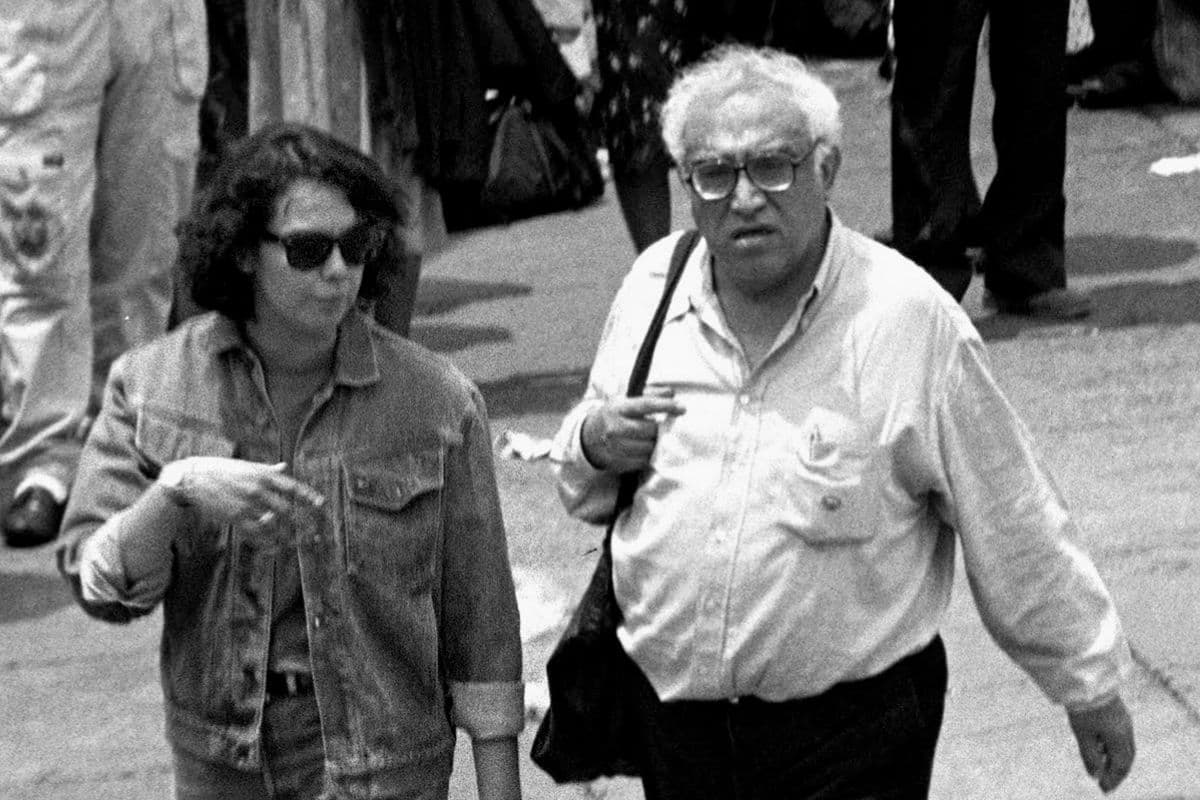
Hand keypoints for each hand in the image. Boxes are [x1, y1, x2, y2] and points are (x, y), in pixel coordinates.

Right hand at [158, 457, 323, 540]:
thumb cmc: (222, 470)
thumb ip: (268, 470)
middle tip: (316, 531)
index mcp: (263, 475)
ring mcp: (246, 506)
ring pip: (274, 525)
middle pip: (287, 510)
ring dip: (289, 536)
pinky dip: (268, 542)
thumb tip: (285, 467)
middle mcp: (257, 490)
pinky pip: (256, 534)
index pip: (292, 487)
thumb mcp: (247, 466)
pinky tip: (278, 547)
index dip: (308, 497)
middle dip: (304, 523)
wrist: (194, 478)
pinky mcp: (234, 518)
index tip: (321, 505)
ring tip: (301, 543)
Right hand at [580, 387, 684, 472]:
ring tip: (646, 439)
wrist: (589, 437)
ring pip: (649, 448)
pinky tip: (640, 449)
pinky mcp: (617, 462)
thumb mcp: (626, 400)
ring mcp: (615, 447)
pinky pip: (642, 461)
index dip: (666, 406)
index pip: (646, 404)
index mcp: (618, 407)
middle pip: (650, 430)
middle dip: (658, 429)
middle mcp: (615, 427)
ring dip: (653, 444)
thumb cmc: (615, 415)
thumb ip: (649, 394)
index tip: (682, 408)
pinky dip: (646, 456)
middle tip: (655, 427)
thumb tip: (670, 393)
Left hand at [1068, 695, 1134, 792]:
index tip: (1104, 789)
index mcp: (1121, 738)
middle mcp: (1126, 730)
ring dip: (1114, 758)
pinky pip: (1120, 735)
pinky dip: (1112, 746)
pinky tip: (1099, 747)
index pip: (1121, 765)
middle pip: (1126, 757)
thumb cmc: (1084, 707)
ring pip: (1124, 746)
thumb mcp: (1084, 735)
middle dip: (1116, 771)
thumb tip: (1095, 775)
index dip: (1113, 779)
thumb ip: (1090, 756)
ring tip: (1101, 766)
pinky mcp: (1118, 712)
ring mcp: (1124, 720)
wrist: (1088, 680)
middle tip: (1106, 782)